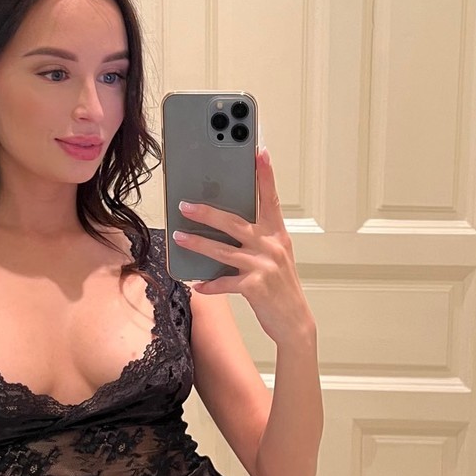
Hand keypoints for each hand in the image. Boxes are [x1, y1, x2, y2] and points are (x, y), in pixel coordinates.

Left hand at [172, 145, 313, 345]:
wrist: (295, 322)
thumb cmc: (282, 288)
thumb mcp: (276, 258)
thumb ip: (258, 240)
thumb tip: (226, 228)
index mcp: (278, 235)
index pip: (271, 199)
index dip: (266, 175)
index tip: (260, 153)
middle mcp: (271, 246)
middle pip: (234, 222)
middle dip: (207, 212)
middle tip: (185, 205)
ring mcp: (263, 266)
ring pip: (222, 250)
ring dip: (198, 243)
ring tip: (180, 237)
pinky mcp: (255, 286)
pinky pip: (224, 283)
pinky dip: (209, 285)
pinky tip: (197, 285)